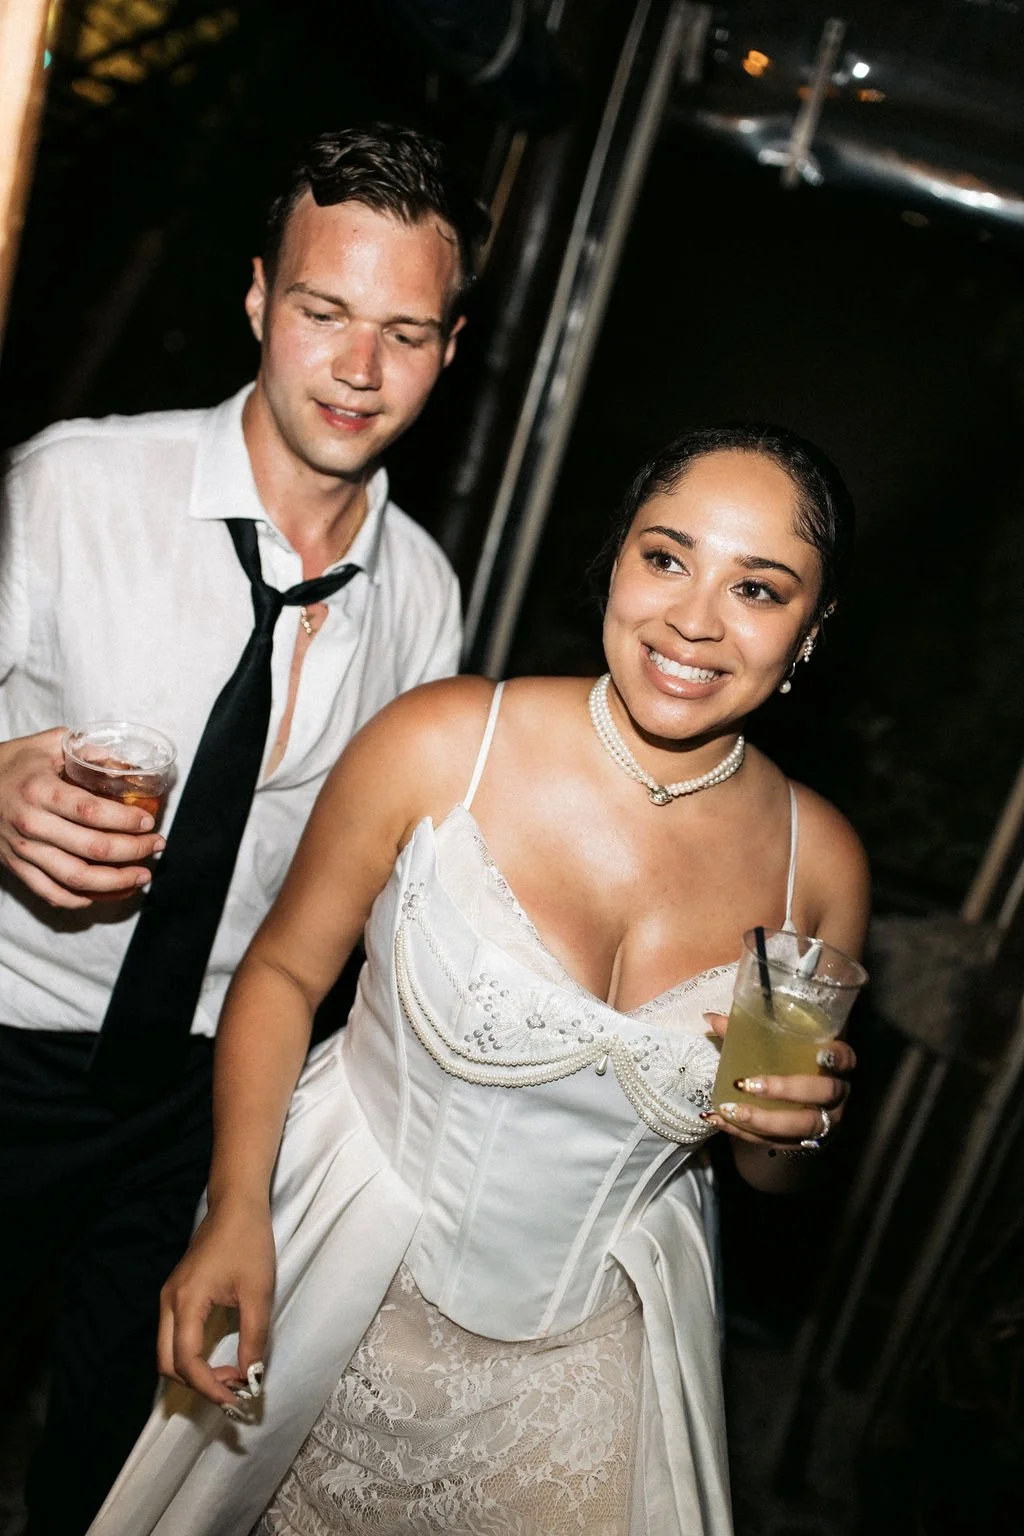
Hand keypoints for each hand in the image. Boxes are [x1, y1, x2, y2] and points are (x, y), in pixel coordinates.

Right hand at [0, 728, 164, 907]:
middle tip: (157, 845)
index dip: (125, 820)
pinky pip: (51, 892)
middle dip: (133, 850)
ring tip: (143, 876)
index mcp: (40, 790)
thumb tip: (123, 762)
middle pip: (91, 848)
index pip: (91, 812)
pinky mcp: (15, 867)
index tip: (149, 821)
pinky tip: (104, 893)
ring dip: (116, 881)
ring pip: (76, 878)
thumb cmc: (10, 763)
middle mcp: (31, 824)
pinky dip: (81, 899)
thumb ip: (85, 750)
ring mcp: (22, 850)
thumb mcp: (46, 744)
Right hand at [158, 1201, 275, 1413]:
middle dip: (197, 1384)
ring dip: (194, 1371)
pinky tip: (218, 1356)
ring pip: (167, 1352)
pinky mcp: (176, 1294)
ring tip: (229, 1375)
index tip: (235, 1398)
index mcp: (186, 1302)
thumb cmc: (249, 1243)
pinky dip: (191, 1355)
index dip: (208, 1386)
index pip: (186, 1361)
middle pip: (166, 1363)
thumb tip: (250, 1377)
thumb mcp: (259, 1293)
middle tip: (231, 1389)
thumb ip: (254, 1338)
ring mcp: (169, 1298)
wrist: (236, 1206)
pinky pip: (174, 1337)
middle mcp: (169, 1303)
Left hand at [701, 1011, 854, 1147]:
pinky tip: (719, 1120)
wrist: (800, 1103)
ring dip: (764, 1120)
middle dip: (786, 1090)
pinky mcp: (804, 1143)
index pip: (845, 1059)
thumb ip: (748, 1030)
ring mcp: (824, 1122)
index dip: (837, 1058)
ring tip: (731, 1109)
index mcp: (835, 1065)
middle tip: (750, 1084)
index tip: (820, 1055)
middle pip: (822, 1094)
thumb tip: (710, 1018)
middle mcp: (836, 1095)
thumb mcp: (778, 1044)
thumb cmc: (790, 1063)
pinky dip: (745, 1133)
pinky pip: (777, 1142)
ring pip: (803, 1126)